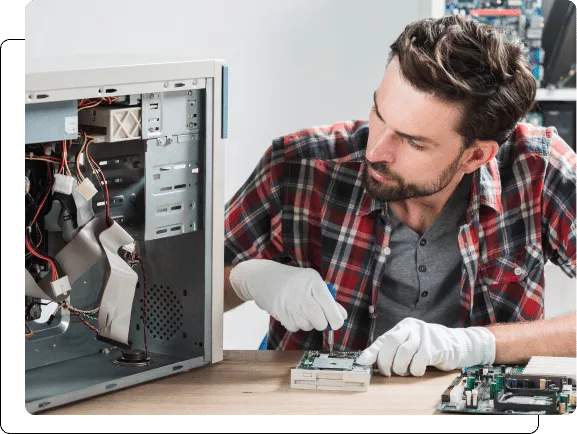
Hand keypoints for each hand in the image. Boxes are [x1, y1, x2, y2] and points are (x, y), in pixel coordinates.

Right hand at [229, 259, 347, 332]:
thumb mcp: (312, 281)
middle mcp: (302, 293)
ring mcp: (290, 304)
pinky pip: (295, 328)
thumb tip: (342, 315)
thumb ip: (328, 299)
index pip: (329, 304)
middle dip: (322, 323)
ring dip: (308, 323)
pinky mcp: (280, 313)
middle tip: (318, 317)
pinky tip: (291, 312)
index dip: (336, 318)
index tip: (337, 323)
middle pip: (320, 321)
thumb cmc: (293, 280)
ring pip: (308, 326)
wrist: (263, 278)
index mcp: (313, 282)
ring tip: (301, 311)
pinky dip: (295, 324)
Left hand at [355, 318, 495, 375]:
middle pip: (391, 341)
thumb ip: (390, 351)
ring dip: (401, 367)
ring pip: (404, 352)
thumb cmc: (426, 347)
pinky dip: (415, 370)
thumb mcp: (407, 345)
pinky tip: (417, 370)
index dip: (372, 352)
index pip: (383, 339)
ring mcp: (424, 335)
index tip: (362, 363)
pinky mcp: (434, 346)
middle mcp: (411, 328)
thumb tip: (366, 361)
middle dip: (385, 361)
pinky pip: (419, 361)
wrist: (455, 344)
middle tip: (387, 372)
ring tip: (404, 371)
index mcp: (402, 327)